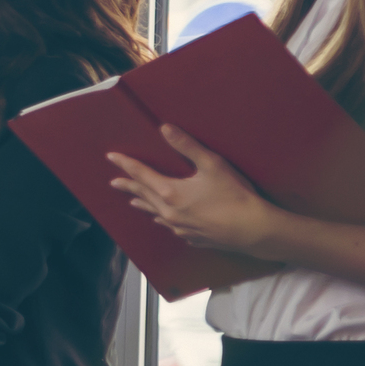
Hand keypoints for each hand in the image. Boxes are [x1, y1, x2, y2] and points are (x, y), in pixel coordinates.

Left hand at [104, 125, 293, 257]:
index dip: (125, 164)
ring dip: (143, 204)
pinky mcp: (192, 237)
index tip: (111, 157)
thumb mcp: (212, 164)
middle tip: (114, 182)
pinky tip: (164, 221)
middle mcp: (169, 212)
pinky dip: (164, 219)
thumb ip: (187, 146)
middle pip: (143, 195)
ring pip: (155, 213)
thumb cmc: (235, 195)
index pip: (141, 174)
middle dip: (128, 186)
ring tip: (133, 201)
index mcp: (170, 192)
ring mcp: (180, 227)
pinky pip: (172, 227)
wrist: (253, 230)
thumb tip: (164, 128)